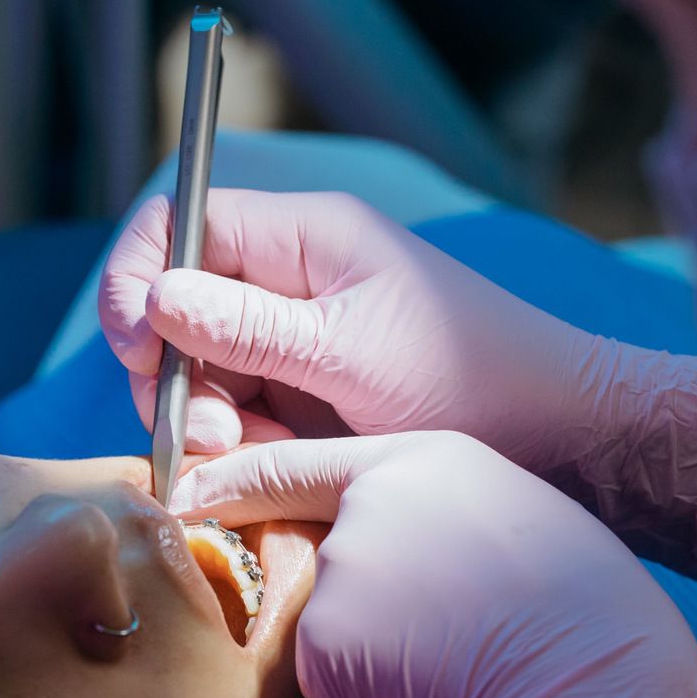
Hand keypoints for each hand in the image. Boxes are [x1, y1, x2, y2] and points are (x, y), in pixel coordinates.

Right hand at [98, 188, 602, 463]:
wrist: (556, 441)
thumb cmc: (472, 380)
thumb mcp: (350, 355)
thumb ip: (248, 329)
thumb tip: (156, 296)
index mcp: (304, 238)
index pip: (183, 225)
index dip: (140, 282)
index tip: (140, 353)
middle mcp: (293, 282)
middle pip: (179, 311)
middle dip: (177, 376)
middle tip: (214, 434)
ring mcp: (299, 343)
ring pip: (205, 375)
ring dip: (210, 422)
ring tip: (252, 455)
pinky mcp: (309, 400)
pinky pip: (243, 418)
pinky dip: (242, 449)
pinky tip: (272, 472)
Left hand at [171, 431, 696, 697]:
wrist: (591, 693)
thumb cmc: (581, 618)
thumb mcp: (509, 524)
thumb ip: (424, 520)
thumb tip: (378, 558)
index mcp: (421, 459)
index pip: (300, 464)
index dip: (238, 483)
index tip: (186, 493)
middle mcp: (363, 506)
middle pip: (315, 559)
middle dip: (359, 605)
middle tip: (448, 635)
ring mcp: (337, 575)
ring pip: (324, 628)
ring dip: (368, 655)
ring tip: (456, 662)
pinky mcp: (322, 649)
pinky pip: (328, 682)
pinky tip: (430, 696)